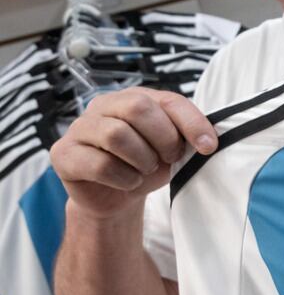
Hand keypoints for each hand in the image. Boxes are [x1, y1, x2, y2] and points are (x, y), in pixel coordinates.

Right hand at [50, 88, 216, 220]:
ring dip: (142, 160)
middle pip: (137, 107)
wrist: (115, 197)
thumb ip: (186, 137)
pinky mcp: (64, 154)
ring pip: (117, 134)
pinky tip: (128, 181)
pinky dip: (123, 178)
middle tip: (169, 159)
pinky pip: (99, 164)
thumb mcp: (172, 149)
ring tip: (144, 170)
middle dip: (163, 138)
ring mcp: (80, 128)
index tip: (208, 146)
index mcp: (134, 97)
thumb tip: (208, 141)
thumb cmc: (145, 165)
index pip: (168, 99)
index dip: (191, 122)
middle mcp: (104, 105)